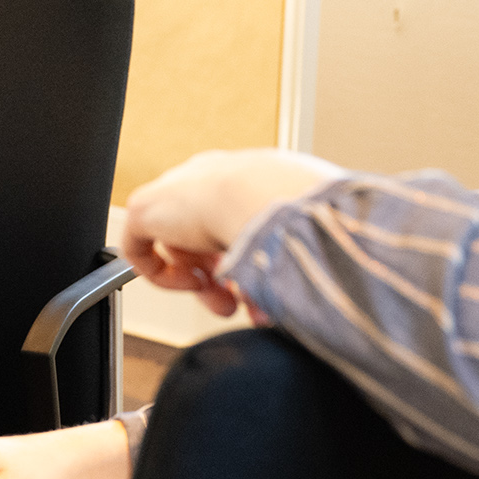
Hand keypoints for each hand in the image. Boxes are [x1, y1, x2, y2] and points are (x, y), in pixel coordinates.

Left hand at [120, 149, 345, 316]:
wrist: (260, 193)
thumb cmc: (297, 207)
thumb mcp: (311, 224)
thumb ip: (311, 244)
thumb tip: (338, 274)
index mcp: (246, 174)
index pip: (232, 218)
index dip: (243, 256)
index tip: (257, 282)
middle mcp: (209, 178)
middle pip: (206, 236)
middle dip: (225, 276)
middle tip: (241, 302)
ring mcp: (174, 191)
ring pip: (179, 246)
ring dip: (204, 283)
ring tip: (226, 304)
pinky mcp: (145, 208)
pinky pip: (140, 246)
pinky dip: (162, 274)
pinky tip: (190, 284)